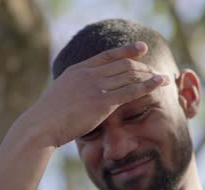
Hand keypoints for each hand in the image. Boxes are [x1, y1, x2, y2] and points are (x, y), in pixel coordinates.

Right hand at [19, 42, 168, 146]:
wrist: (40, 126)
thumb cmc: (48, 117)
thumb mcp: (61, 94)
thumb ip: (75, 89)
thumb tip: (82, 94)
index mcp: (78, 69)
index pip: (107, 55)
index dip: (127, 51)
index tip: (141, 48)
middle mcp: (89, 73)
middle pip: (123, 64)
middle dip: (143, 66)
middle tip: (156, 70)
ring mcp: (96, 86)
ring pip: (130, 75)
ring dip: (150, 75)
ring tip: (164, 78)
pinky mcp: (102, 102)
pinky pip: (131, 91)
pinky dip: (148, 86)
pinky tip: (160, 83)